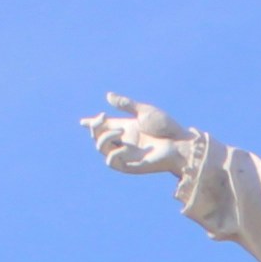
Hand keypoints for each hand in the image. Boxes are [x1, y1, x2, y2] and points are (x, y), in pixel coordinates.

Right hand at [85, 95, 199, 177]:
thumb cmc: (166, 127)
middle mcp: (123, 140)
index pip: (103, 126)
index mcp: (125, 127)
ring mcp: (125, 153)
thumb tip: (108, 96)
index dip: (92, 124)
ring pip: (101, 148)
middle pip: (98, 136)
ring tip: (120, 130)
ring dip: (105, 137)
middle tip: (103, 118)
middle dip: (94, 126)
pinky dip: (112, 153)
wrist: (179, 143)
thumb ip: (126, 104)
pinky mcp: (129, 165)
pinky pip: (111, 162)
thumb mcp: (145, 111)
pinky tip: (122, 146)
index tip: (82, 121)